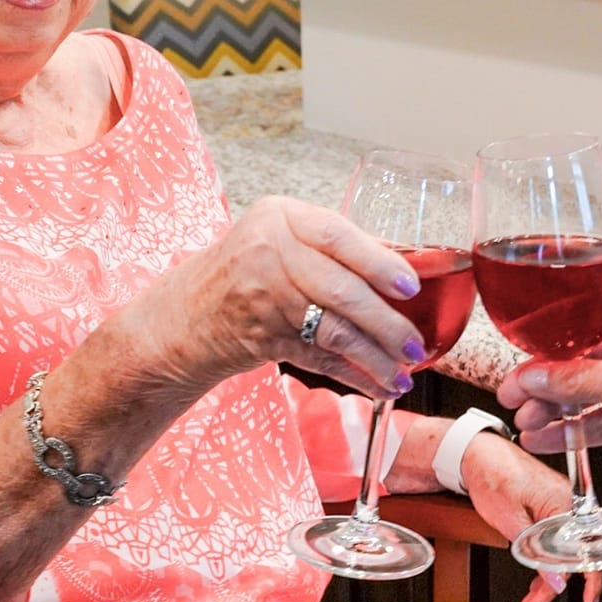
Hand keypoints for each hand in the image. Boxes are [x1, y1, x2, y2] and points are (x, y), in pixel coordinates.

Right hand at [124, 196, 424, 402]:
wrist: (185, 313)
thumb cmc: (249, 270)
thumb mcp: (282, 238)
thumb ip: (334, 247)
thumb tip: (408, 266)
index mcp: (280, 216)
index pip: (338, 235)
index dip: (380, 263)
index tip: (411, 287)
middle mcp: (268, 251)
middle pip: (341, 290)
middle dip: (386, 323)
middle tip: (416, 344)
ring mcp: (261, 296)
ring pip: (333, 329)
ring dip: (374, 356)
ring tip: (404, 372)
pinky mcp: (260, 338)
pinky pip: (318, 358)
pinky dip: (353, 375)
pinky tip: (379, 386)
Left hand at [458, 432, 601, 601]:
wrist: (477, 453)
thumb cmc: (492, 476)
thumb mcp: (510, 522)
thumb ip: (535, 555)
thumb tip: (557, 583)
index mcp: (566, 505)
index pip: (586, 552)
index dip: (591, 582)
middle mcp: (569, 506)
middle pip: (571, 557)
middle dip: (553, 587)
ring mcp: (560, 507)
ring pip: (562, 552)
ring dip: (546, 579)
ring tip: (528, 601)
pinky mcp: (550, 509)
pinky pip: (555, 541)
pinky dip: (544, 561)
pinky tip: (534, 577)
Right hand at [496, 273, 601, 488]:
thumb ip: (586, 380)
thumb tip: (538, 378)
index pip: (599, 295)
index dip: (560, 315)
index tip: (527, 333)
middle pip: (591, 348)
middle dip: (552, 373)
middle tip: (516, 388)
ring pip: (597, 384)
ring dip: (561, 404)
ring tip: (526, 419)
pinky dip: (582, 425)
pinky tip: (552, 435)